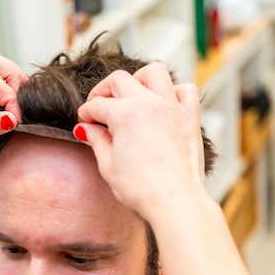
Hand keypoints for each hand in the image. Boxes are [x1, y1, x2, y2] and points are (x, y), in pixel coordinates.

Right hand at [74, 62, 206, 220]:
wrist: (174, 202)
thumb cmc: (142, 189)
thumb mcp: (108, 165)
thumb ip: (97, 140)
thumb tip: (86, 129)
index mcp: (125, 114)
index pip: (97, 105)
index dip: (85, 113)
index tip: (83, 122)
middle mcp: (149, 104)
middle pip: (119, 80)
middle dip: (103, 91)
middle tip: (98, 106)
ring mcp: (172, 108)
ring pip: (154, 72)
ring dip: (138, 79)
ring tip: (130, 94)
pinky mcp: (190, 119)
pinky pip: (186, 90)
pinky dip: (173, 91)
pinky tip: (163, 103)